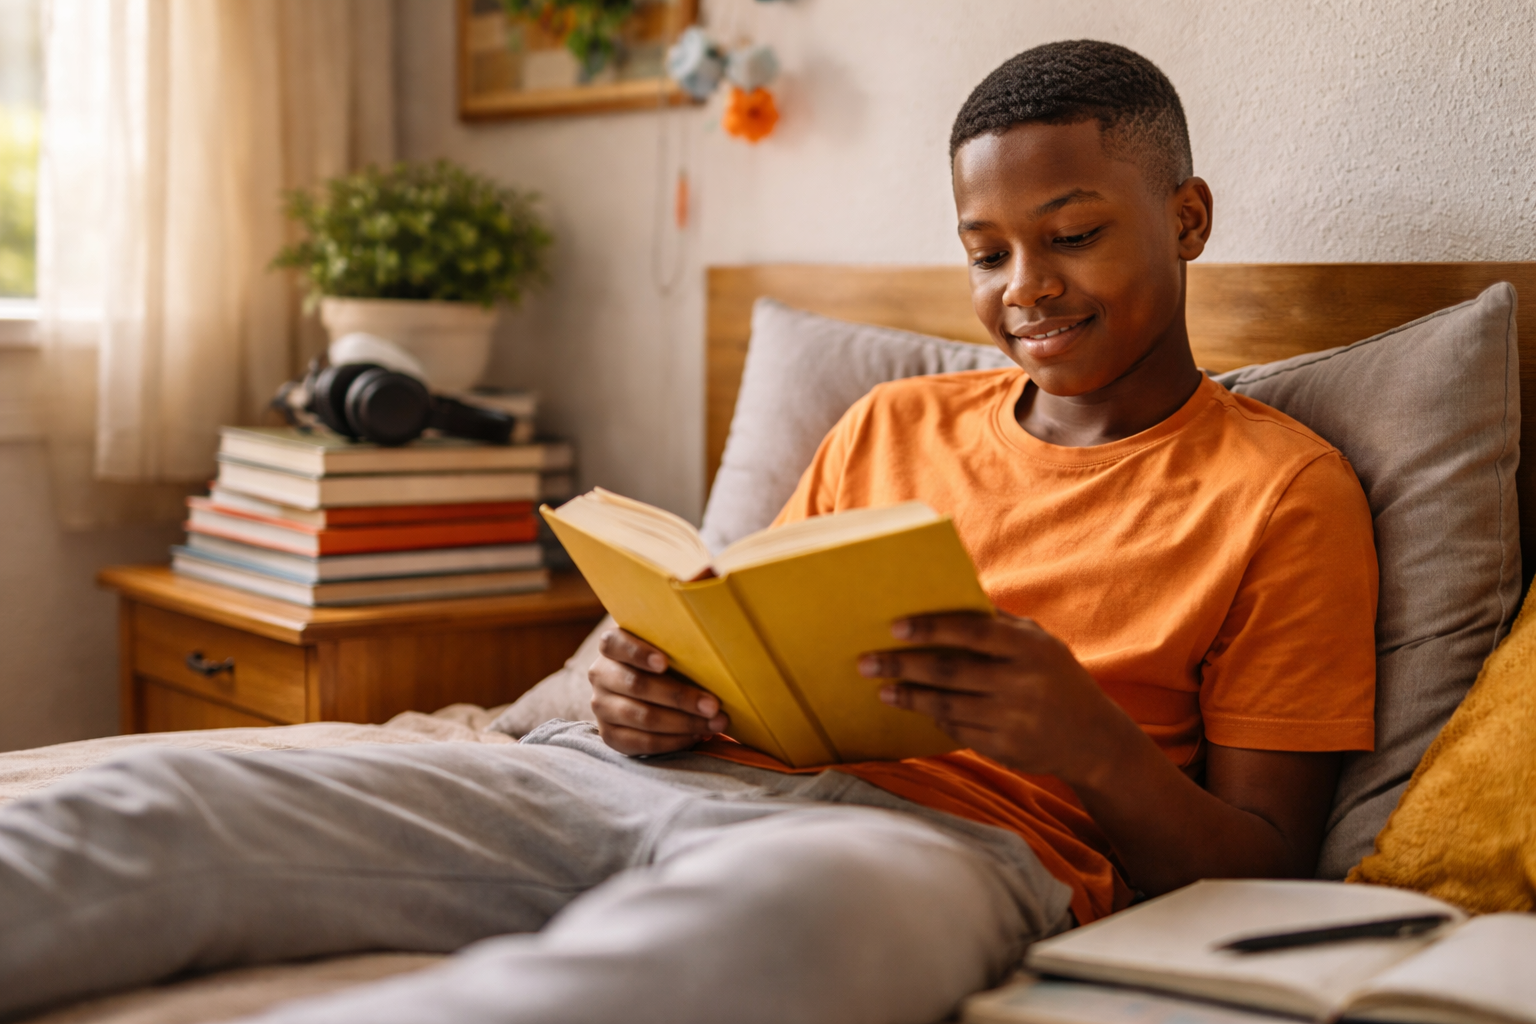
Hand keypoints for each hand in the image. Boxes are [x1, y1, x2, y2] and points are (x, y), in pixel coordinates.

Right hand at [589, 628, 729, 756]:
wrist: (647, 689)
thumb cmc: (666, 660)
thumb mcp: (667, 645)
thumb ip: (678, 645)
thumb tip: (713, 655)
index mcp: (611, 645)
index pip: (615, 643)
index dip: (639, 653)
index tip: (665, 663)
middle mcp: (600, 675)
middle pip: (637, 685)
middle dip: (679, 697)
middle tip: (713, 705)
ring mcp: (601, 707)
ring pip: (643, 717)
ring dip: (684, 722)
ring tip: (714, 723)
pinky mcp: (610, 735)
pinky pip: (643, 742)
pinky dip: (674, 740)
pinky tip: (696, 736)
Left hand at [858, 611, 1143, 784]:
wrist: (1094, 738)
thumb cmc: (1057, 676)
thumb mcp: (1040, 642)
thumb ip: (999, 623)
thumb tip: (946, 596)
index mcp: (1030, 648)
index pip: (971, 632)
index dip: (930, 629)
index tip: (894, 627)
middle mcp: (1022, 683)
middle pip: (949, 671)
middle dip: (902, 665)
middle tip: (866, 661)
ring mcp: (1013, 719)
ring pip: (946, 704)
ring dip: (908, 696)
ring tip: (881, 688)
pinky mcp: (1004, 748)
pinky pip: (956, 729)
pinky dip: (932, 717)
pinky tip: (914, 708)